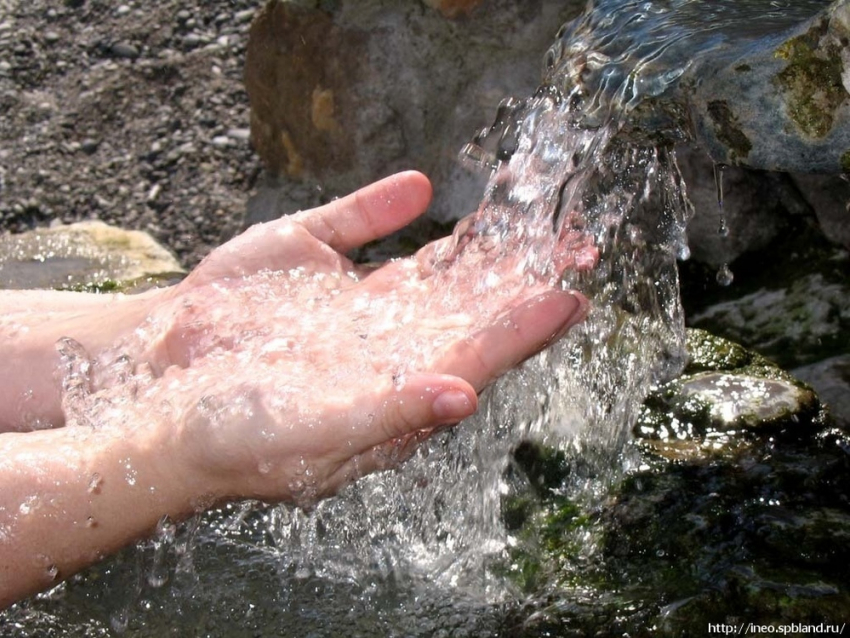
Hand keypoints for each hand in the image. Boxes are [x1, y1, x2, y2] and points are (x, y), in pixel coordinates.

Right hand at [82, 172, 592, 506]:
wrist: (155, 397)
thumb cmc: (231, 437)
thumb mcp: (310, 436)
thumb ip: (389, 413)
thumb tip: (464, 395)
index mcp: (395, 394)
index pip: (476, 357)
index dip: (524, 329)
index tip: (572, 295)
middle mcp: (385, 352)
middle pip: (470, 310)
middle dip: (522, 278)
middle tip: (576, 244)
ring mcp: (354, 310)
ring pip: (432, 273)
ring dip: (481, 248)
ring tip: (531, 219)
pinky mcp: (317, 272)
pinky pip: (369, 234)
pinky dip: (399, 211)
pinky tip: (432, 195)